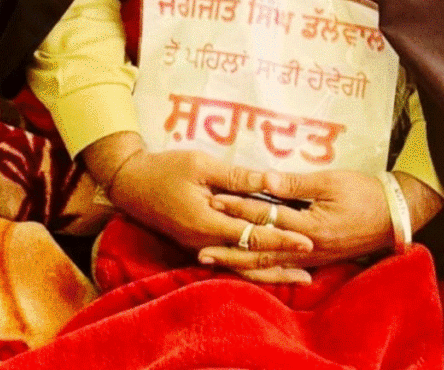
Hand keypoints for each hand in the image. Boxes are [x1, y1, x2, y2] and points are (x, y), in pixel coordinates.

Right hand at [103, 145, 313, 266]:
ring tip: (297, 277)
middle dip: (281, 264)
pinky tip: (267, 266)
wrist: (132, 184)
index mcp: (208, 222)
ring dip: (269, 271)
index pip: (253, 235)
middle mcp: (205, 242)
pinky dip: (251, 265)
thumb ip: (236, 177)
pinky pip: (229, 260)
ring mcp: (200, 246)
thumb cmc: (167, 169)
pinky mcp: (198, 244)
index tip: (308, 241)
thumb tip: (270, 181)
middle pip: (249, 260)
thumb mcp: (202, 165)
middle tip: (311, 271)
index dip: (282, 238)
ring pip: (240, 266)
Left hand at [200, 169, 443, 283]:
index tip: (214, 201)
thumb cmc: (364, 192)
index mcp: (308, 227)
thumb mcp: (329, 181)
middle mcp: (307, 248)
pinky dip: (261, 268)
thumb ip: (294, 183)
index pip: (265, 216)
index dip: (238, 208)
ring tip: (213, 259)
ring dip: (240, 261)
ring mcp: (312, 257)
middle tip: (199, 248)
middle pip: (260, 251)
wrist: (395, 216)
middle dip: (229, 248)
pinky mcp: (316, 259)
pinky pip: (282, 267)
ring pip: (268, 264)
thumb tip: (261, 177)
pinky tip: (246, 269)